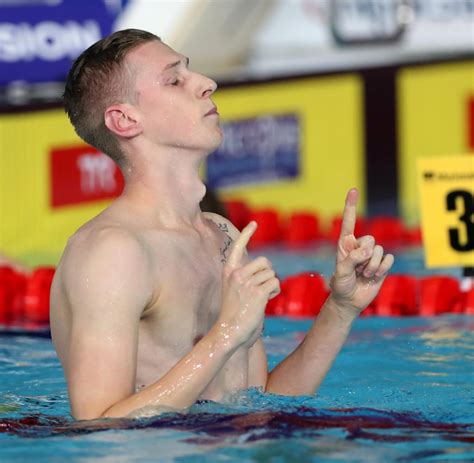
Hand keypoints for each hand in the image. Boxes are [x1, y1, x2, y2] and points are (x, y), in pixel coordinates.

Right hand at [218, 221, 279, 346]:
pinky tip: (265, 301)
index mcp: (229, 271)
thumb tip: (266, 268)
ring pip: (272, 274)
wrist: (230, 332)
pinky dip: (274, 292)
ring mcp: (247, 283)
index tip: (254, 222)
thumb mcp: (236, 289)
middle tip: (260, 288)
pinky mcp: (258, 293)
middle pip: (265, 261)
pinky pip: (275, 284)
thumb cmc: (234, 313)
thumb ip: (246, 277)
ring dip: (271, 286)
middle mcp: (237, 274)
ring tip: (260, 298)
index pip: (238, 246)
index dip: (247, 233)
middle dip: (268, 274)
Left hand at [329, 189, 393, 315]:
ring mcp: (371, 255)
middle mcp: (359, 246)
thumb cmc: (341, 285)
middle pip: (370, 239)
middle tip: (356, 269)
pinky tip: (373, 276)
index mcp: (345, 244)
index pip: (349, 222)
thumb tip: (367, 250)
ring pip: (379, 250)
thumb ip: (352, 259)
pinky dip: (382, 269)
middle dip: (364, 256)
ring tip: (363, 275)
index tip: (353, 189)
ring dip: (371, 266)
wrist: (350, 301)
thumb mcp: (341, 273)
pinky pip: (388, 259)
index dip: (350, 205)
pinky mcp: (382, 264)